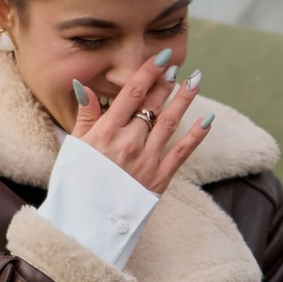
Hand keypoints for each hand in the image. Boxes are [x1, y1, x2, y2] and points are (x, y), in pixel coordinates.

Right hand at [68, 47, 210, 195]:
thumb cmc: (75, 183)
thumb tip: (84, 86)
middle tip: (177, 65)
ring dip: (183, 100)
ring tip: (195, 80)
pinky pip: (181, 153)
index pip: (131, 94)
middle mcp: (128, 143)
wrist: (85, 224)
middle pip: (152, 105)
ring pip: (169, 123)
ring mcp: (146, 161)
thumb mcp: (74, 146)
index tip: (160, 57)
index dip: (148, 72)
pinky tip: (208, 119)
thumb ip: (85, 115)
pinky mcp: (159, 179)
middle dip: (166, 83)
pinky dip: (196, 136)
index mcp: (106, 132)